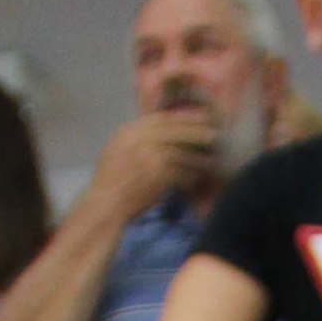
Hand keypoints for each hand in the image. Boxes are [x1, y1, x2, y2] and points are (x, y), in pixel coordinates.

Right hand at [91, 109, 223, 217]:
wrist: (107, 202)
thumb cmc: (112, 180)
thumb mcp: (118, 148)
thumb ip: (138, 137)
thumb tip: (162, 131)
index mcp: (130, 131)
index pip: (161, 118)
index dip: (183, 118)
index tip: (199, 118)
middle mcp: (140, 140)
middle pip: (174, 130)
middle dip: (196, 131)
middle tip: (214, 133)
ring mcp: (150, 157)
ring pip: (182, 152)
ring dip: (198, 156)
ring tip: (211, 159)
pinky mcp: (159, 176)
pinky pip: (182, 173)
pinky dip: (191, 175)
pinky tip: (198, 177)